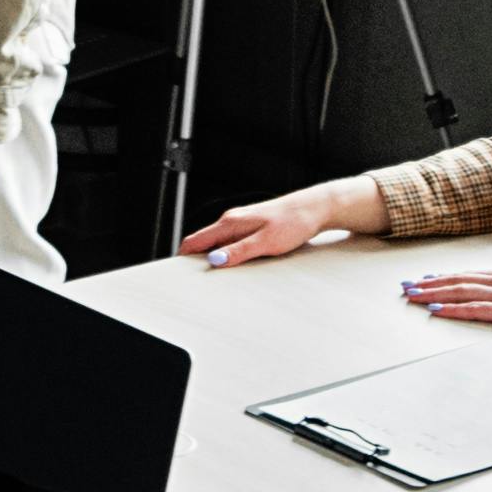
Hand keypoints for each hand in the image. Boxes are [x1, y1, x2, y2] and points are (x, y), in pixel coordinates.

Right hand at [179, 184, 351, 267]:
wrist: (315, 208)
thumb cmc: (294, 222)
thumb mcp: (265, 242)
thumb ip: (239, 251)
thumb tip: (214, 261)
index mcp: (231, 223)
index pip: (196, 240)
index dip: (183, 257)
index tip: (177, 273)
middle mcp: (233, 221)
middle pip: (203, 243)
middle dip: (196, 261)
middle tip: (194, 282)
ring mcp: (242, 223)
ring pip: (217, 243)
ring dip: (212, 259)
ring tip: (212, 277)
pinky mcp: (252, 228)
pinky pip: (230, 243)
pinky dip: (226, 254)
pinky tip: (233, 265)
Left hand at [402, 261, 491, 336]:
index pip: (468, 275)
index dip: (444, 277)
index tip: (425, 279)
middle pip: (457, 280)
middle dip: (429, 283)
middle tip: (407, 286)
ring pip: (460, 291)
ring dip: (433, 293)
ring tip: (412, 295)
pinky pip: (475, 310)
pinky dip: (453, 309)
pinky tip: (437, 310)